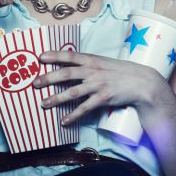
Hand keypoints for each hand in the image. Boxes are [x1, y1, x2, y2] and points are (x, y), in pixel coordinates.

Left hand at [35, 50, 169, 124]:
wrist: (141, 82)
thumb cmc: (120, 71)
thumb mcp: (103, 62)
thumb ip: (87, 63)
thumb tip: (69, 64)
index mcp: (92, 59)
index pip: (69, 55)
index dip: (54, 55)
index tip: (39, 57)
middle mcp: (93, 71)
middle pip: (66, 73)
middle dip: (48, 78)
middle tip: (34, 83)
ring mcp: (98, 84)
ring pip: (73, 92)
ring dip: (56, 98)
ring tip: (43, 104)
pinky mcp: (103, 98)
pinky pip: (85, 108)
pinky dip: (73, 115)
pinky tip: (64, 121)